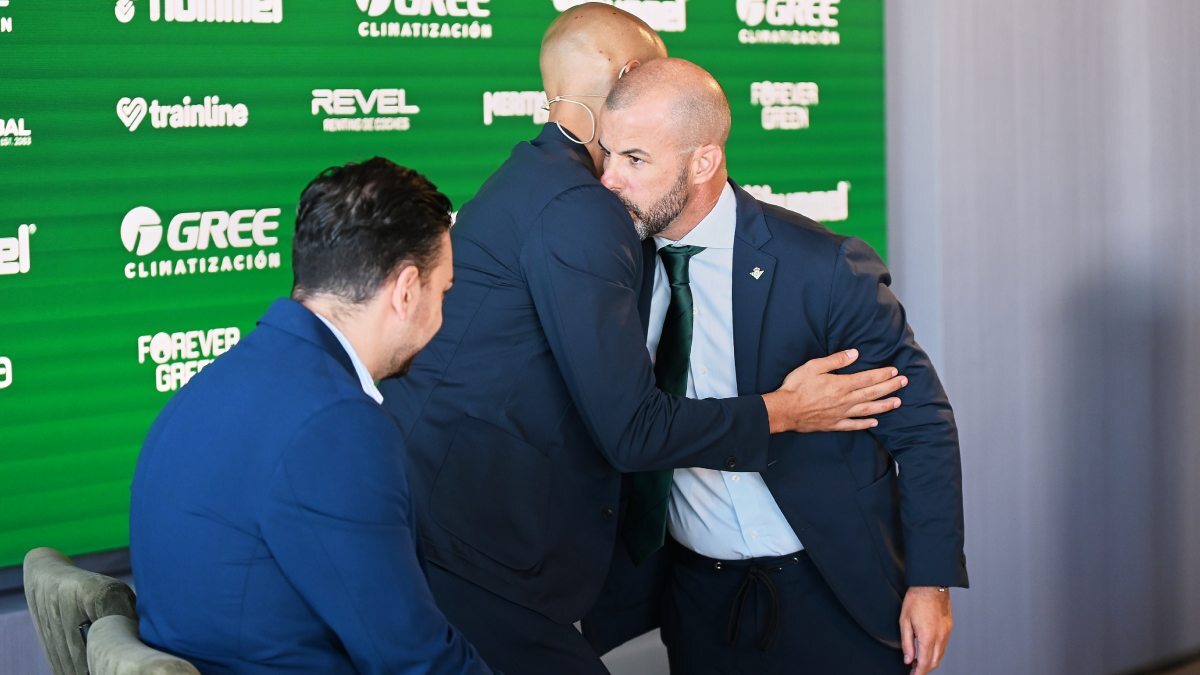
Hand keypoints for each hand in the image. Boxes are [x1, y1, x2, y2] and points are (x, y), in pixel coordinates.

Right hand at [762, 349, 905, 432]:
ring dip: (884, 405)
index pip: (867, 378)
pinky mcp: (834, 424)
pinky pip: (854, 425)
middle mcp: (845, 400)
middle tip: (903, 382)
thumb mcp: (813, 366)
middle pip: (872, 393)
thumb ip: (835, 360)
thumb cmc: (796, 387)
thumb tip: (854, 354)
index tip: (894, 371)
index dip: (882, 374)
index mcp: (841, 385)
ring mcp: (841, 414)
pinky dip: (865, 424)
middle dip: (890, 387)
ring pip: (868, 409)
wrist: (784, 410)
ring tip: (897, 402)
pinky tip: (875, 422)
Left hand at [900, 586, 952, 674]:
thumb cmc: (916, 599)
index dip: (918, 673)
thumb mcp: (904, 621)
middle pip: (934, 662)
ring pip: (940, 656)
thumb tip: (907, 660)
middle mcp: (940, 637)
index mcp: (928, 637)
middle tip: (913, 672)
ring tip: (919, 663)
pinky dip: (936, 653)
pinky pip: (944, 647)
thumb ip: (906, 643)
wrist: (931, 584)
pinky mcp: (949, 628)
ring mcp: (947, 633)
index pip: (924, 663)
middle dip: (924, 670)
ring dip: (930, 662)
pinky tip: (928, 651)